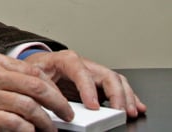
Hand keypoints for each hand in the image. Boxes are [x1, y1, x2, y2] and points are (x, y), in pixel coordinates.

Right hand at [0, 51, 73, 131]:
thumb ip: (3, 70)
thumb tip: (30, 80)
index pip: (33, 72)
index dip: (52, 87)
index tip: (60, 97)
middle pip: (37, 88)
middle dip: (58, 104)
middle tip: (66, 114)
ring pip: (30, 107)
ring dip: (46, 121)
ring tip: (51, 129)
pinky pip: (14, 124)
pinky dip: (28, 130)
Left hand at [24, 50, 146, 117]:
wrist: (37, 66)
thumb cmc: (37, 69)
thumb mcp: (35, 75)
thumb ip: (46, 86)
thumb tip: (55, 102)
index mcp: (65, 60)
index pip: (80, 70)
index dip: (88, 88)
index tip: (93, 106)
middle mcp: (82, 64)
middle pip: (105, 74)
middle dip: (116, 93)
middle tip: (118, 111)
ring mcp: (92, 72)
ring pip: (115, 80)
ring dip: (126, 96)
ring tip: (130, 111)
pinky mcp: (97, 81)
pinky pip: (117, 86)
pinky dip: (128, 96)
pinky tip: (136, 105)